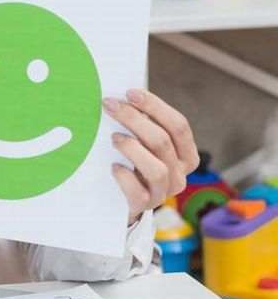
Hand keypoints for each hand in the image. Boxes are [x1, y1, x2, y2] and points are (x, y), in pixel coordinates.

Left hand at [103, 89, 198, 225]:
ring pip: (156, 168)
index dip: (155, 106)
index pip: (179, 126)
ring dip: (132, 148)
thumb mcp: (145, 146)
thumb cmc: (135, 165)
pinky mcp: (145, 205)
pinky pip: (137, 190)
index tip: (130, 93)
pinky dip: (124, 176)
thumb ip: (144, 127)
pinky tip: (113, 166)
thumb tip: (124, 98)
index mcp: (187, 156)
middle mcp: (179, 175)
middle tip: (110, 105)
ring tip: (114, 138)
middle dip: (134, 118)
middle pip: (163, 142)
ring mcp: (163, 192)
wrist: (123, 202)